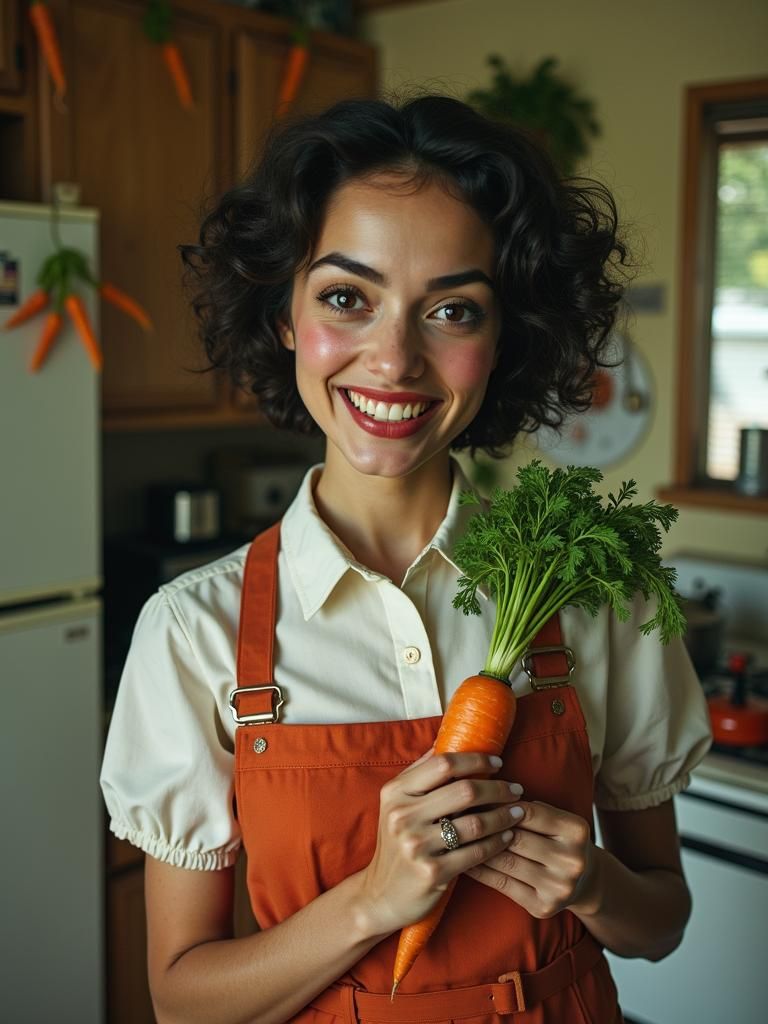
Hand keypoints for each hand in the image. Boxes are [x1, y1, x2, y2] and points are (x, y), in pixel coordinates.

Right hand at [357, 747, 524, 935]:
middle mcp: (403, 816)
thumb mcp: (398, 804)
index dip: (475, 760)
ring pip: (475, 822)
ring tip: (518, 812)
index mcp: (395, 792)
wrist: (380, 894)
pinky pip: (476, 852)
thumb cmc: (397, 842)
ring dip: (503, 816)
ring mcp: (416, 845)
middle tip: (516, 790)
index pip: (443, 764)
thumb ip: (421, 773)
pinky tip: (508, 836)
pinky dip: (497, 842)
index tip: (497, 764)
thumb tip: (447, 739)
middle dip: (497, 789)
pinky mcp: (432, 871)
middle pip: (464, 791)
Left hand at [464, 799, 599, 918]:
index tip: (472, 797)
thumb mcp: (556, 819)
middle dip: (484, 825)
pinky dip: (479, 870)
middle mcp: (572, 860)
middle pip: (516, 837)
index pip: (529, 812)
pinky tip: (463, 860)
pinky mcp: (543, 907)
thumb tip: (481, 795)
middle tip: (455, 815)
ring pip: (506, 861)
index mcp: (576, 830)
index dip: (498, 804)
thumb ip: (529, 808)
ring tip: (453, 835)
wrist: (585, 882)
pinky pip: (502, 884)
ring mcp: (559, 887)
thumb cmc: (559, 840)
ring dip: (477, 847)